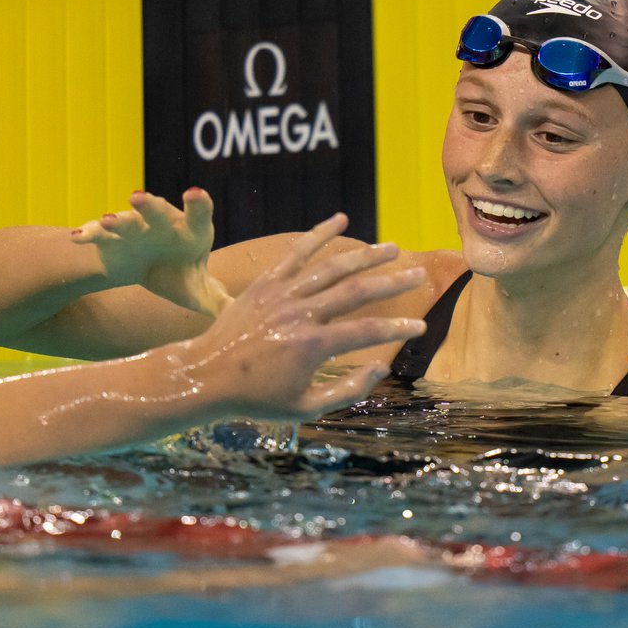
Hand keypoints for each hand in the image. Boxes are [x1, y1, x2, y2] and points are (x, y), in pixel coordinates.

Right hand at [72, 189, 232, 315]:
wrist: (144, 270)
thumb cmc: (179, 275)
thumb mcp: (199, 291)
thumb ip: (218, 301)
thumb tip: (239, 317)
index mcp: (191, 231)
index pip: (198, 213)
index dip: (197, 203)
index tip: (194, 194)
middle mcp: (162, 224)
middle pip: (157, 211)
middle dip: (148, 204)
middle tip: (137, 197)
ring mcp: (135, 228)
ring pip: (126, 221)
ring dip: (117, 220)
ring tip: (107, 219)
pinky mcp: (111, 238)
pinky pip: (99, 234)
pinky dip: (89, 234)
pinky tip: (78, 238)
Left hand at [175, 213, 426, 420]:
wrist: (206, 376)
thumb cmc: (257, 398)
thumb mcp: (306, 408)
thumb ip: (347, 390)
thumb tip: (380, 368)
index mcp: (312, 346)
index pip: (368, 331)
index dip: (398, 328)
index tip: (421, 327)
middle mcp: (300, 314)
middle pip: (357, 291)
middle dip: (393, 282)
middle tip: (419, 274)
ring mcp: (282, 294)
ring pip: (332, 267)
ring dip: (366, 255)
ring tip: (393, 249)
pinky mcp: (265, 283)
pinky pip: (296, 252)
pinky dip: (318, 234)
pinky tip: (340, 219)